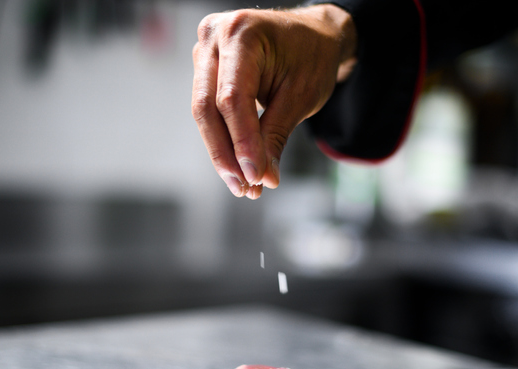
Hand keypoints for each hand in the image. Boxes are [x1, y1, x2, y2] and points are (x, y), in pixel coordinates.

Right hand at [192, 5, 356, 198]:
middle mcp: (214, 37)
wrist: (313, 35)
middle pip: (208, 107)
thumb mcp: (301, 96)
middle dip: (226, 153)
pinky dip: (224, 141)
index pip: (233, 98)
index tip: (255, 176)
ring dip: (223, 153)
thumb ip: (276, 135)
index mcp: (242, 33)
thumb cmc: (312, 56)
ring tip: (243, 185)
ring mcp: (205, 52)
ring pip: (204, 113)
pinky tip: (238, 168)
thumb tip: (263, 178)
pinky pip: (208, 111)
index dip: (242, 142)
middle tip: (244, 188)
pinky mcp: (205, 69)